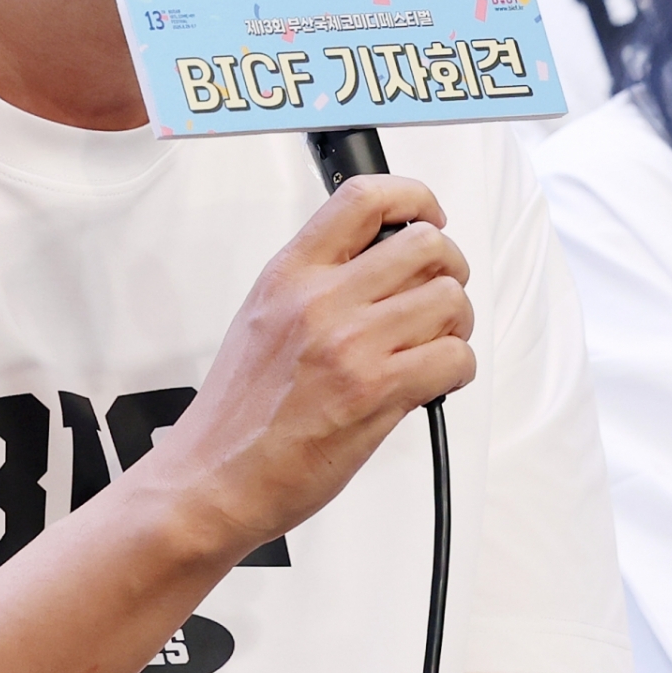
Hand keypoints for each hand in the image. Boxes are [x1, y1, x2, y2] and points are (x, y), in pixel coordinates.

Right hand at [153, 174, 473, 558]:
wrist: (214, 475)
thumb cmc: (237, 411)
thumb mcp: (261, 317)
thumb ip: (314, 282)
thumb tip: (378, 265)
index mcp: (289, 273)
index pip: (363, 198)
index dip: (414, 197)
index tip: (428, 215)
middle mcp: (320, 299)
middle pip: (426, 245)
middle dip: (449, 269)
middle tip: (438, 293)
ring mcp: (350, 344)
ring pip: (450, 300)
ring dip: (456, 324)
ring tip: (433, 344)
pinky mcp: (376, 391)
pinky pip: (455, 358)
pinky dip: (457, 369)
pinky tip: (431, 380)